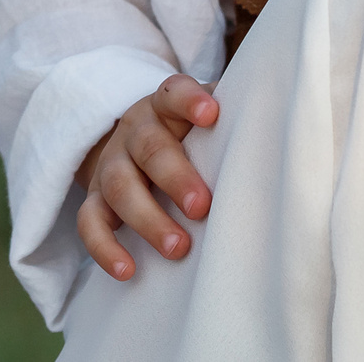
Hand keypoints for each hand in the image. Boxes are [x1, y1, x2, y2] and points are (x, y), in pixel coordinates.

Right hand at [75, 75, 218, 279]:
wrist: (136, 145)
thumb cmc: (189, 139)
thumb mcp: (204, 122)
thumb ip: (230, 128)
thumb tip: (274, 148)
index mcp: (165, 106)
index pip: (173, 93)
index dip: (189, 101)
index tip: (211, 115)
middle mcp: (134, 131)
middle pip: (149, 147)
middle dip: (175, 177)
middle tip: (201, 207)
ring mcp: (110, 164)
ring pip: (117, 185)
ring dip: (147, 218)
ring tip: (178, 247)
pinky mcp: (94, 198)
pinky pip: (88, 221)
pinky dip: (105, 247)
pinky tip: (127, 270)